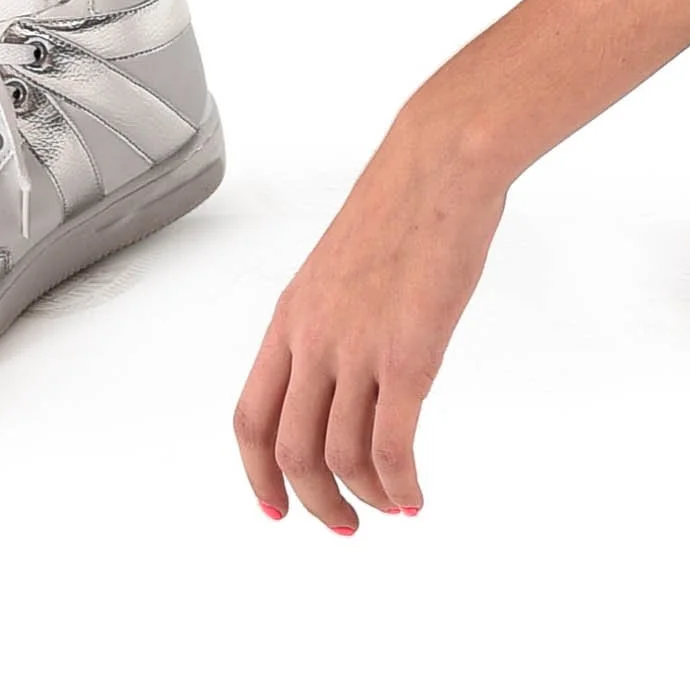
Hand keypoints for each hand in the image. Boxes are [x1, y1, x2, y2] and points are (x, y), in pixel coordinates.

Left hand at [233, 103, 506, 529]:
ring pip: (339, 457)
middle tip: (344, 526)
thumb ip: (334, 319)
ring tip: (392, 508)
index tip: (276, 509)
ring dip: (364, 498)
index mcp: (291, 317)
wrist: (439, 163)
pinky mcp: (409, 355)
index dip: (257, 474)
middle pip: (290, 451)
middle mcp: (314, 339)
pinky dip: (400, 485)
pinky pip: (393, 446)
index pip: (251, 417)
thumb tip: (350, 371)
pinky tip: (416, 496)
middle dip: (315, 502)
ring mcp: (358, 348)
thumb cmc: (403, 203)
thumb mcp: (340, 265)